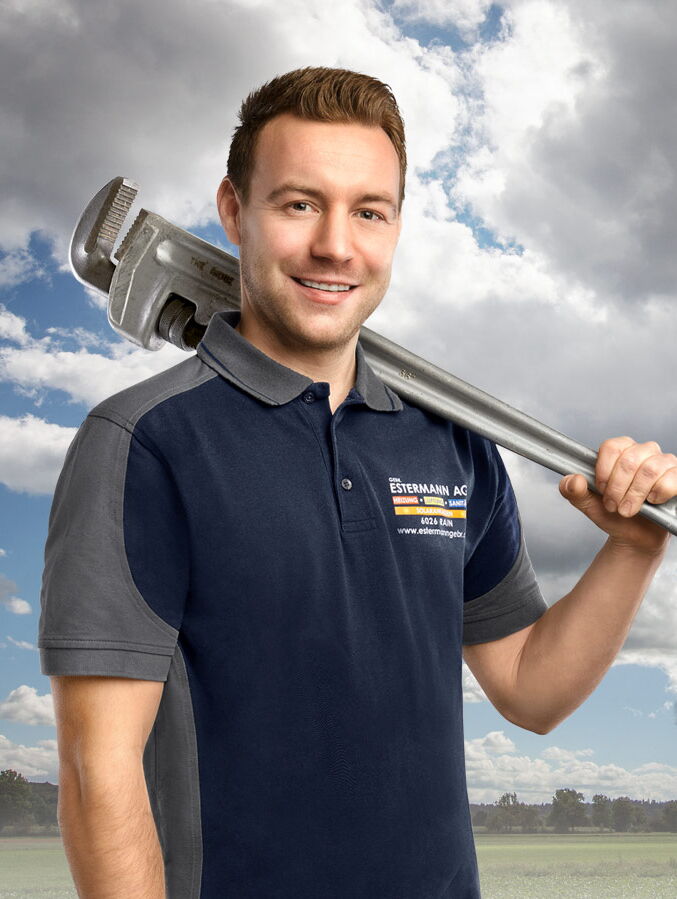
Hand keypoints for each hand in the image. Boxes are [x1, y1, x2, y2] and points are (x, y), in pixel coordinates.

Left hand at [559, 436, 676, 555]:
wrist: (634, 535)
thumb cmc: (612, 513)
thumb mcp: (587, 503)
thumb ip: (572, 491)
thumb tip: (573, 480)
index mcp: (620, 450)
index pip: (611, 447)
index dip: (604, 471)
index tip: (601, 489)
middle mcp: (643, 451)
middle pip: (629, 460)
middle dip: (617, 488)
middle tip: (613, 506)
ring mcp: (664, 462)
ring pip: (649, 470)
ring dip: (635, 495)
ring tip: (628, 510)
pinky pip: (670, 480)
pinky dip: (657, 494)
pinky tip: (652, 502)